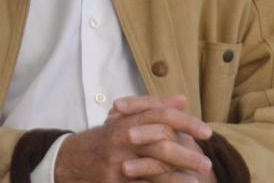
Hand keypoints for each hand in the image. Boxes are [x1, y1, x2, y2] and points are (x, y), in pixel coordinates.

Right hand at [54, 95, 212, 182]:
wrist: (67, 160)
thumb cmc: (101, 140)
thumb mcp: (123, 120)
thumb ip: (153, 110)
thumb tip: (181, 100)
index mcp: (127, 121)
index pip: (162, 116)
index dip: (186, 122)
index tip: (207, 132)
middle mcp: (122, 140)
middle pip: (161, 144)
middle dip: (187, 155)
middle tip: (207, 163)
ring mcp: (116, 163)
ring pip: (154, 169)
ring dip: (178, 177)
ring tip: (197, 182)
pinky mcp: (112, 182)